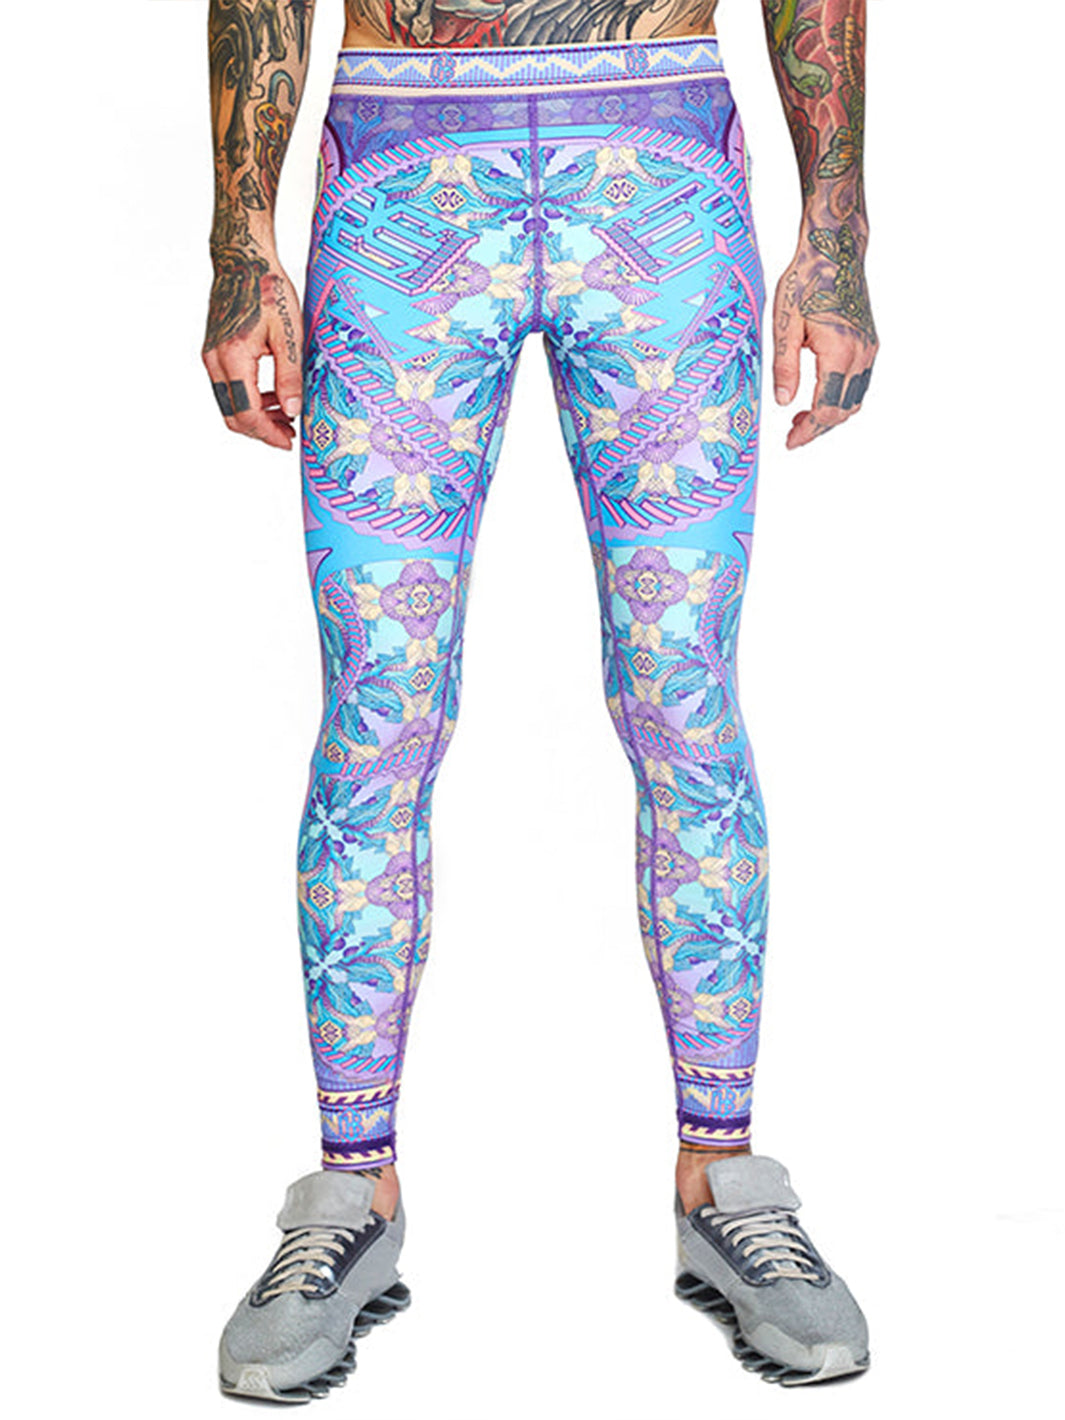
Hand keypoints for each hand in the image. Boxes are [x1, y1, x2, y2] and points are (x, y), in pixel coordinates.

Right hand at [202, 251, 303, 450]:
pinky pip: (227, 387)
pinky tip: (271, 396)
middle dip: (261, 431)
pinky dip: (248, 398)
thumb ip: (290, 376)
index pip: (247, 413)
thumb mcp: (289, 334)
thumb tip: (293, 411)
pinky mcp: (213, 351)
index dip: (268, 434)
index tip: (288, 441)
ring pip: (228, 404)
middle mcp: (215, 359)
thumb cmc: (268, 289)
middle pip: (233, 415)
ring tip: (285, 416)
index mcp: (233, 357)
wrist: (242, 259)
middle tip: (288, 434)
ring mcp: (210, 356)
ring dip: (255, 416)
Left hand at [771, 240, 878, 450]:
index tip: (790, 442)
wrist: (836, 249)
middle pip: (844, 410)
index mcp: (840, 352)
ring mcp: (869, 348)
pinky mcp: (870, 342)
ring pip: (855, 399)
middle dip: (818, 428)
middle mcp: (861, 353)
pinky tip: (818, 394)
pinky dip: (841, 397)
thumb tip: (783, 402)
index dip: (808, 431)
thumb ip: (785, 366)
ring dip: (831, 414)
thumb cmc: (808, 280)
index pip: (827, 409)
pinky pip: (859, 382)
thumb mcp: (785, 324)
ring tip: (801, 417)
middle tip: (792, 434)